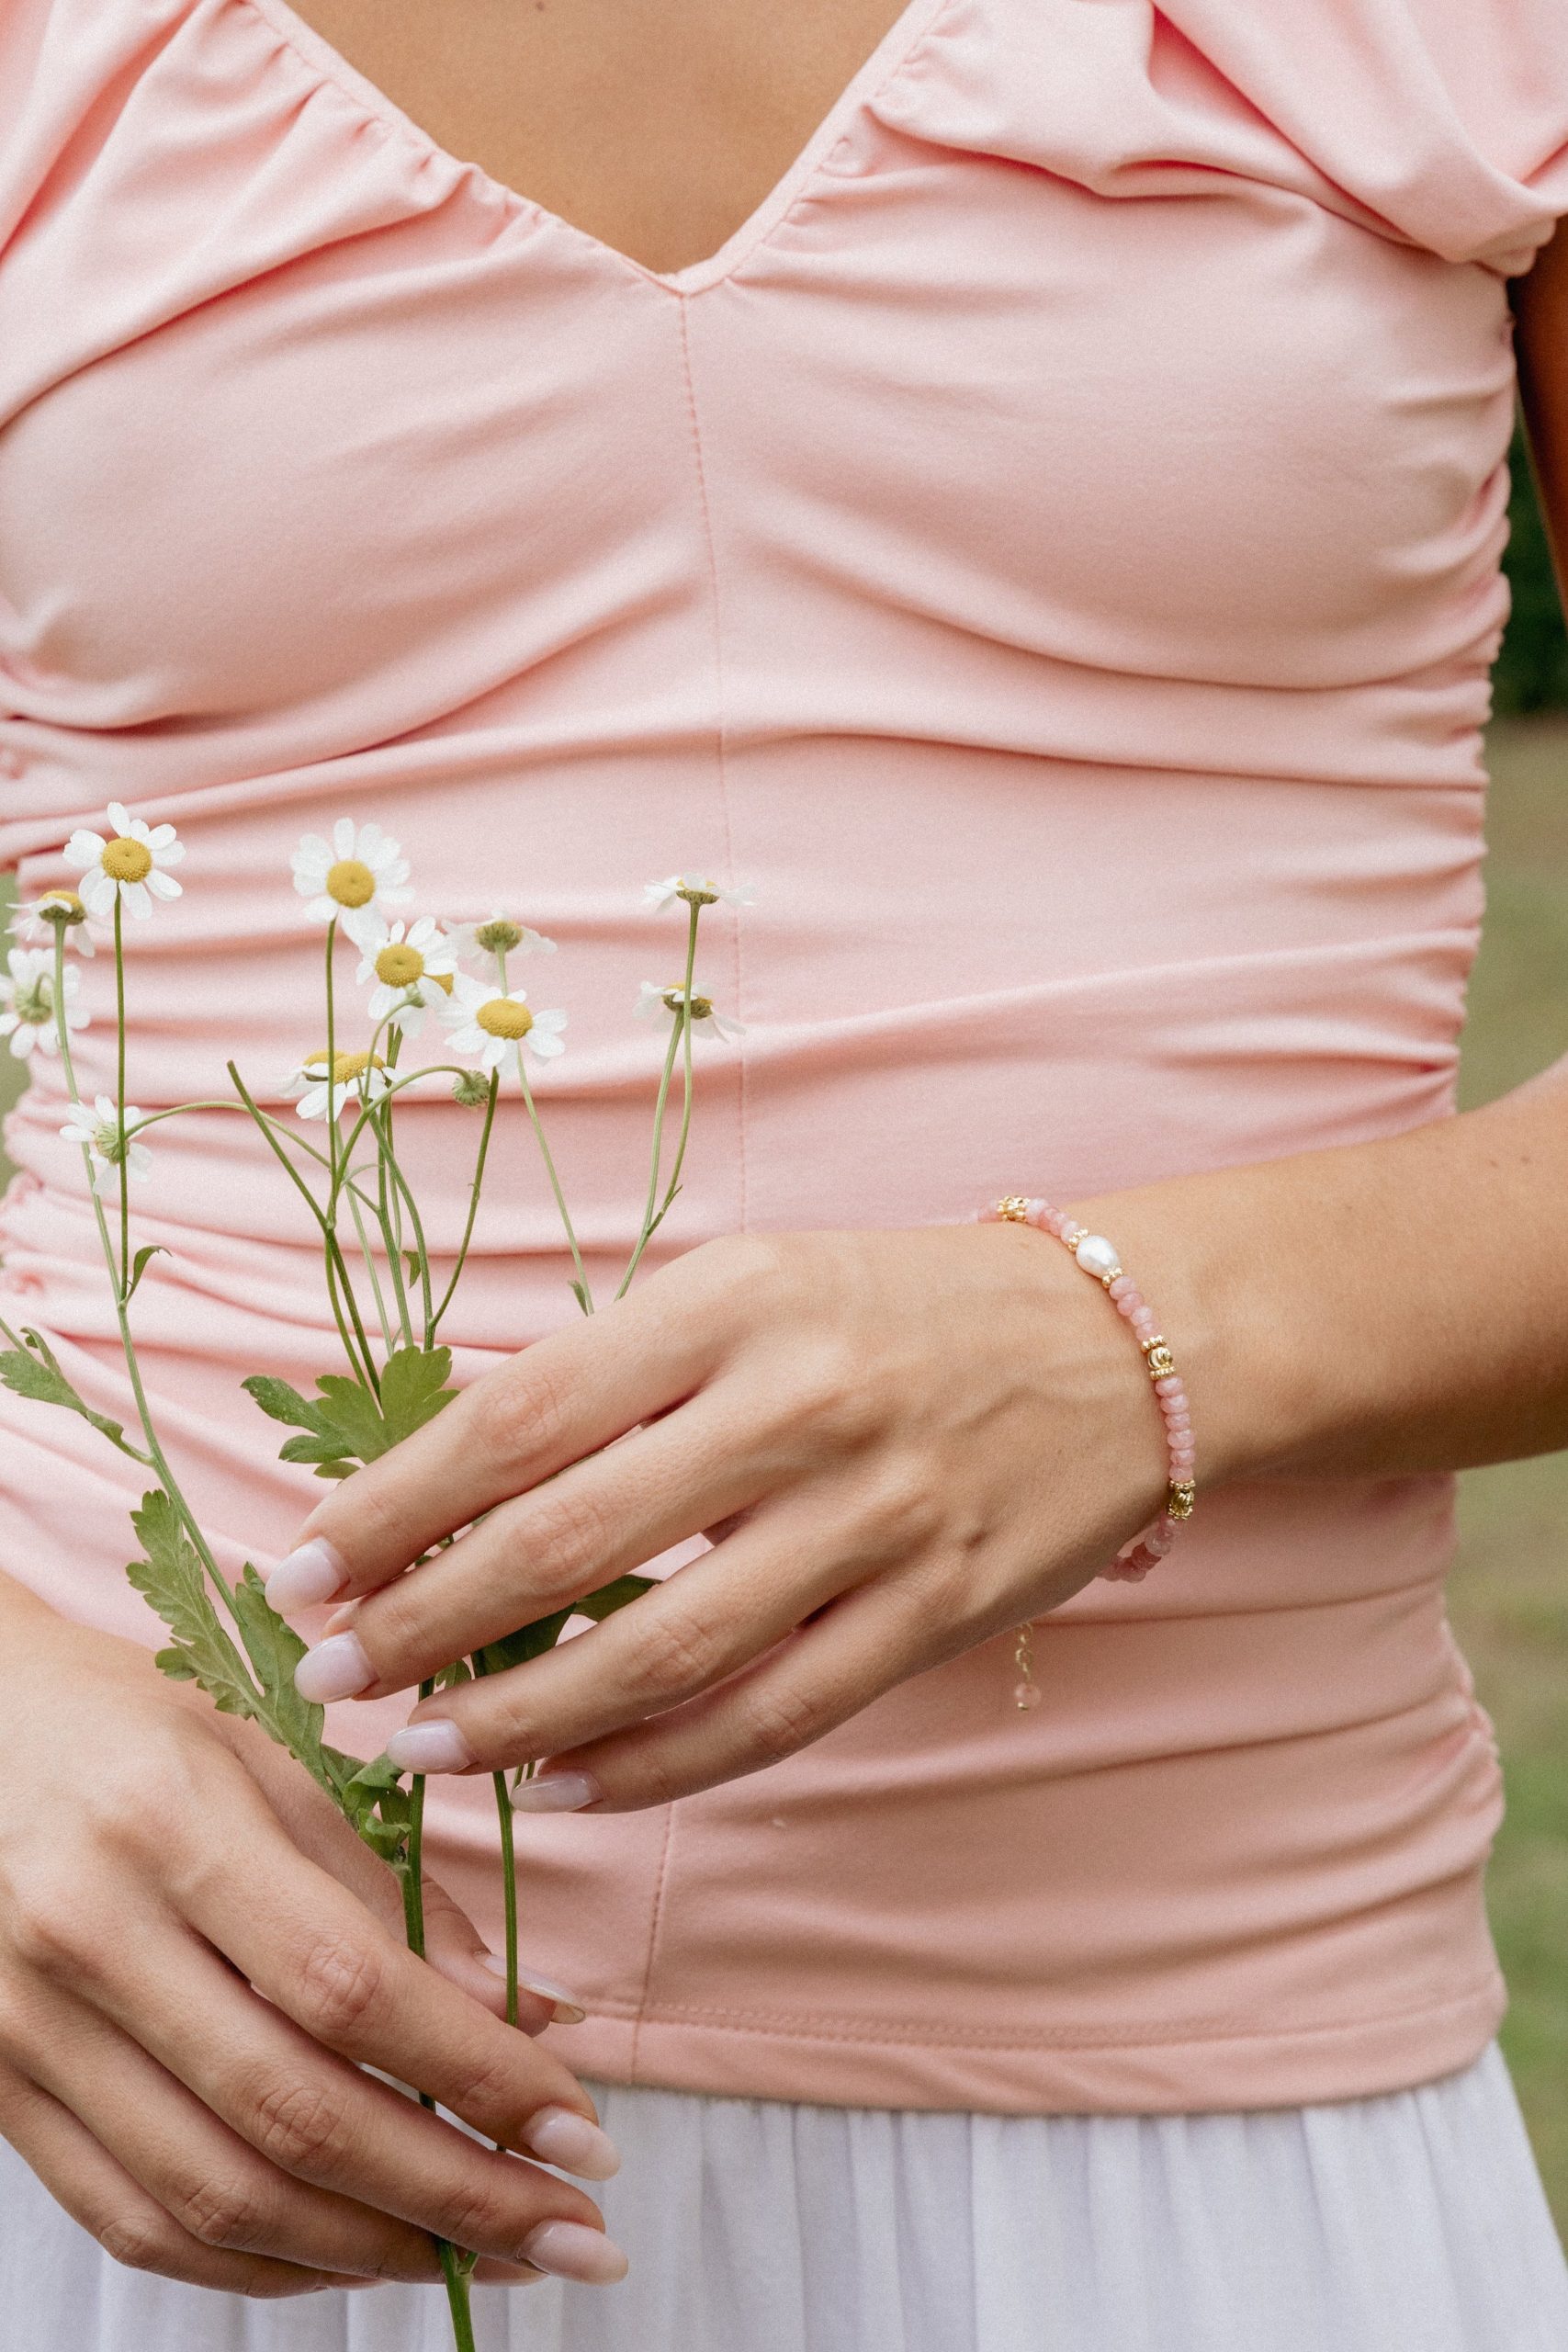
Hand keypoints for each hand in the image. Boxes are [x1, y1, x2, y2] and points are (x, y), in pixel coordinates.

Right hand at [0, 1576, 626, 2296]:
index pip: (352, 1989)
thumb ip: (386, 1888)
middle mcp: (92, 1939)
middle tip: (574, 2236)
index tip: (583, 2132)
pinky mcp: (2, 2098)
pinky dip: (262, 2264)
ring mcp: (31, 2033)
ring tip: (486, 2257)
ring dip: (375, 2252)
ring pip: (221, 2199)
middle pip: (297, 2116)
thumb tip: (523, 2017)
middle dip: (458, 2197)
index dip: (480, 2077)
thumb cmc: (125, 1723)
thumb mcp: (265, 1754)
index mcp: (172, 1827)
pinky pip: (139, 2223)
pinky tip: (357, 2253)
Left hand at [273, 1223, 1174, 1808]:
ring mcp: (877, 1515)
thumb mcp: (751, 1286)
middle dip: (423, 1624)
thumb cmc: (897, 1308)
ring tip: (426, 1749)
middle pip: (565, 1540)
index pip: (517, 1417)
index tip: (299, 1567)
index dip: (390, 1506)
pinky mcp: (936, 1610)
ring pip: (663, 1652)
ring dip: (521, 1718)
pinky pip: (770, 1715)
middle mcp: (798, 1403)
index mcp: (730, 1300)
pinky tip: (569, 1788)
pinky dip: (654, 1767)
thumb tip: (443, 1488)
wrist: (1120, 1344)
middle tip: (332, 1677)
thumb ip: (616, 1374)